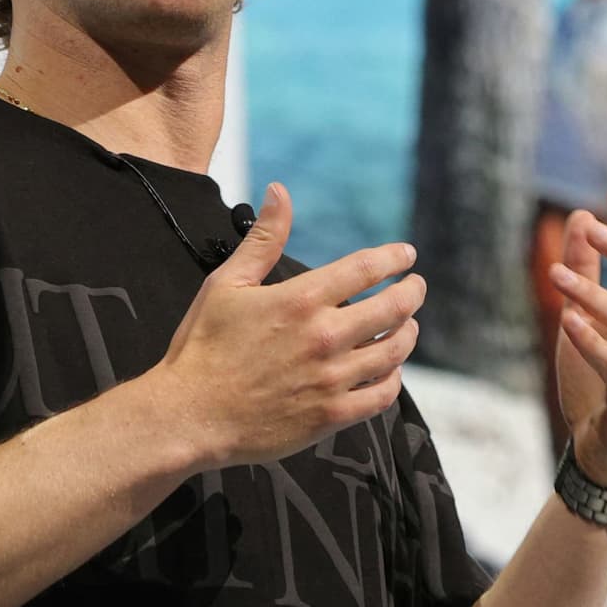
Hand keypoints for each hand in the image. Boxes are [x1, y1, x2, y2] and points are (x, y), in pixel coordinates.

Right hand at [149, 183, 425, 469]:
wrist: (189, 414)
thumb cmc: (204, 347)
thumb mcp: (227, 283)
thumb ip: (263, 239)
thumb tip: (280, 191)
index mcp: (301, 300)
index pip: (365, 268)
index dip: (393, 257)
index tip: (406, 254)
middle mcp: (324, 337)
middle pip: (393, 308)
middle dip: (412, 292)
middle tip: (416, 286)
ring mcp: (331, 379)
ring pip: (393, 351)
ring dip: (408, 333)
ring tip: (409, 325)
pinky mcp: (331, 415)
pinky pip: (381, 395)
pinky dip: (393, 379)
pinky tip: (390, 370)